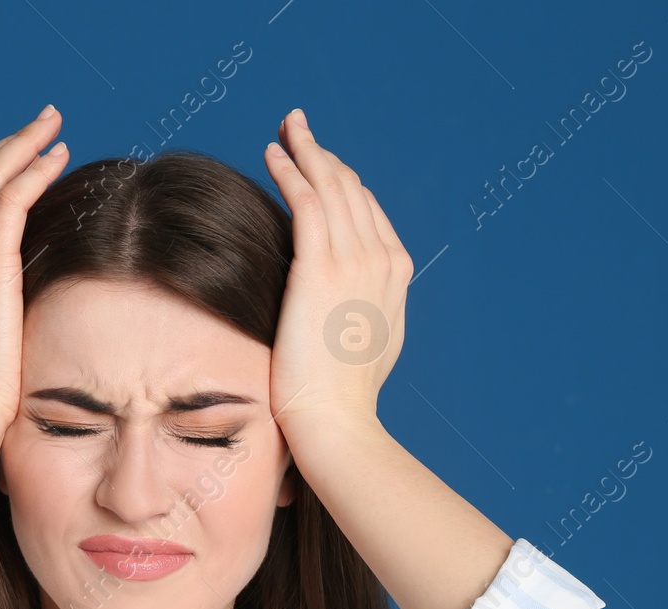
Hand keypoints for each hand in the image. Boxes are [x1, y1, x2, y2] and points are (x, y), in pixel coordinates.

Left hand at [261, 108, 410, 435]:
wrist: (335, 422)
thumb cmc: (340, 399)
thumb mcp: (366, 346)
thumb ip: (363, 311)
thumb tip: (347, 303)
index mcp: (395, 276)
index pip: (369, 212)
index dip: (343, 181)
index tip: (317, 164)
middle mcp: (382, 260)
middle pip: (352, 189)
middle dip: (324, 153)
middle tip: (298, 127)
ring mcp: (356, 262)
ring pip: (331, 186)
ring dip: (306, 149)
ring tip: (285, 128)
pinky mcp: (322, 268)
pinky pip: (308, 202)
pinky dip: (291, 170)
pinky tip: (272, 154)